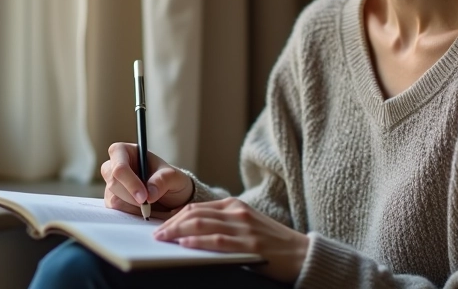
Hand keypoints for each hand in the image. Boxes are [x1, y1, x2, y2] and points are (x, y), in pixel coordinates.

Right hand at [101, 142, 193, 217]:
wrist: (171, 196)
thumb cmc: (170, 179)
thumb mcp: (173, 177)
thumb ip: (162, 181)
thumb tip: (149, 194)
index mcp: (126, 151)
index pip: (119, 164)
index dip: (129, 181)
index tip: (144, 196)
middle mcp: (115, 166)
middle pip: (112, 181)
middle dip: (130, 195)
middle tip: (148, 204)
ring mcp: (112, 183)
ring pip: (112, 197)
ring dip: (131, 205)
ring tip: (148, 205)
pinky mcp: (112, 199)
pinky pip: (115, 209)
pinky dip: (129, 212)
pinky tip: (141, 209)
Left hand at [153, 197, 308, 283]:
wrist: (301, 253)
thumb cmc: (272, 242)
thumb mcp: (246, 224)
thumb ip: (223, 224)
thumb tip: (191, 232)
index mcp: (234, 205)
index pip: (196, 207)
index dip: (174, 216)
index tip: (160, 225)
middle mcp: (236, 212)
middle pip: (194, 213)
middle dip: (171, 223)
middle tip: (156, 234)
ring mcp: (243, 226)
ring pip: (202, 224)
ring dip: (177, 231)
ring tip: (163, 239)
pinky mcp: (249, 243)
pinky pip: (217, 240)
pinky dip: (198, 240)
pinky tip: (185, 244)